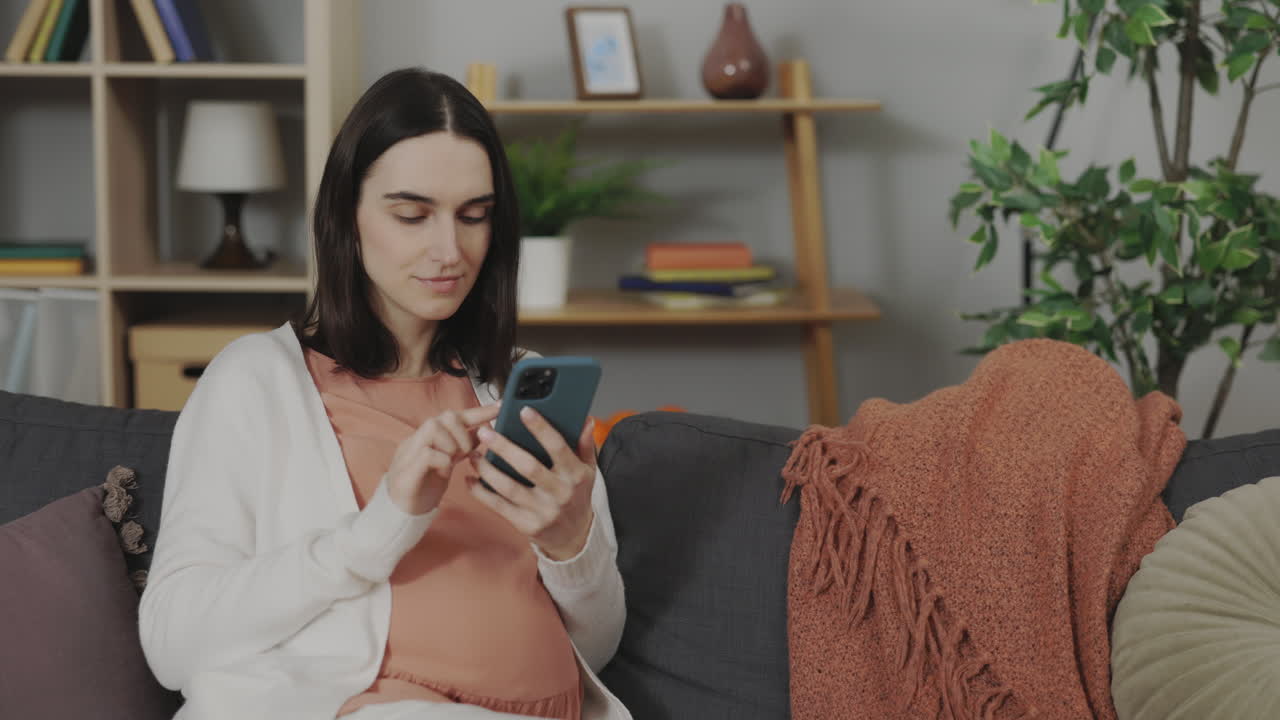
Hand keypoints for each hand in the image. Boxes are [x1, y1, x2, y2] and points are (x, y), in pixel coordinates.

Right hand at [385, 404, 500, 514]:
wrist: (399, 514)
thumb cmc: (424, 487)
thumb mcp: (449, 463)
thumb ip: (461, 447)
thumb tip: (482, 432)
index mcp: (428, 438)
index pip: (455, 416)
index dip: (478, 411)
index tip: (500, 407)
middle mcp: (417, 440)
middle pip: (444, 416)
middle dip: (463, 432)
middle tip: (465, 452)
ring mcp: (409, 454)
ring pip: (433, 427)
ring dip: (452, 444)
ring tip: (453, 461)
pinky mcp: (405, 472)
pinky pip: (427, 454)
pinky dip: (442, 459)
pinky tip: (445, 470)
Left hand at [469, 407, 596, 560]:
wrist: (574, 536)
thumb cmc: (577, 496)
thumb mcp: (588, 471)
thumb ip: (585, 445)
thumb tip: (586, 420)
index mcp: (575, 475)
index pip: (558, 447)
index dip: (541, 428)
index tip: (524, 411)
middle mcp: (560, 493)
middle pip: (528, 467)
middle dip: (504, 447)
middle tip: (485, 432)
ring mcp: (542, 511)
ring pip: (509, 488)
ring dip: (488, 470)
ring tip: (474, 454)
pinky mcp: (526, 525)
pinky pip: (499, 507)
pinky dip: (481, 493)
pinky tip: (471, 479)